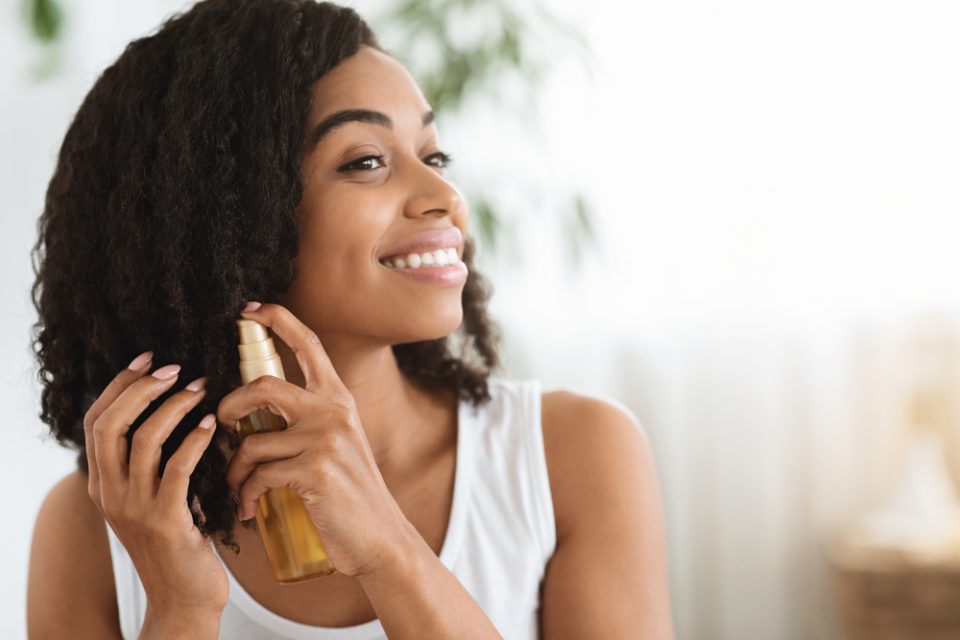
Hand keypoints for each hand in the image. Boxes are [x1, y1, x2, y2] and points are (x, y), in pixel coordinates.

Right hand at [83, 354, 227, 617]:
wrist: (184, 598)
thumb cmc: (179, 542)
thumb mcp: (152, 499)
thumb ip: (151, 464)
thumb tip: (171, 411)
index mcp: (103, 485)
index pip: (97, 422)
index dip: (119, 385)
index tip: (147, 359)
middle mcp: (111, 494)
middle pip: (110, 424)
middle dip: (140, 388)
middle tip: (174, 368)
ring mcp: (135, 508)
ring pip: (143, 440)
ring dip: (174, 407)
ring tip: (201, 388)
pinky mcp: (165, 520)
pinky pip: (176, 468)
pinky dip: (194, 439)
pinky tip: (211, 424)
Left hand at [217, 302, 413, 577]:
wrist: (379, 537)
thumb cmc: (348, 495)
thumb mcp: (337, 445)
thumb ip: (307, 422)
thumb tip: (251, 413)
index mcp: (338, 399)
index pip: (308, 344)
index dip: (278, 319)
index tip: (249, 309)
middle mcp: (334, 411)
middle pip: (263, 386)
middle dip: (229, 406)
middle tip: (221, 425)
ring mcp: (326, 439)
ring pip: (252, 441)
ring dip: (234, 470)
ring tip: (237, 487)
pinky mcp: (315, 470)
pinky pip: (258, 475)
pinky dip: (245, 494)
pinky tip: (249, 508)